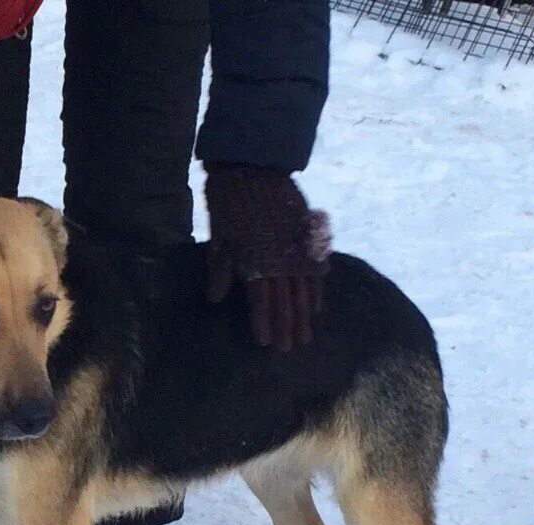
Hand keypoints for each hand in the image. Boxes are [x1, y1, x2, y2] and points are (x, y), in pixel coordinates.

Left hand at [204, 163, 330, 350]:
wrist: (254, 165)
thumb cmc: (229, 202)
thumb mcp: (218, 236)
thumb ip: (220, 268)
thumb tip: (216, 299)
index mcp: (254, 261)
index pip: (261, 301)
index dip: (264, 324)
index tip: (267, 344)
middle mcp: (278, 259)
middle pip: (285, 301)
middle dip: (287, 327)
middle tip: (290, 350)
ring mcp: (296, 248)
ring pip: (303, 289)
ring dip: (304, 315)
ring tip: (306, 335)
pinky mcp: (307, 236)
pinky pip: (316, 269)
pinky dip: (317, 289)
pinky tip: (318, 306)